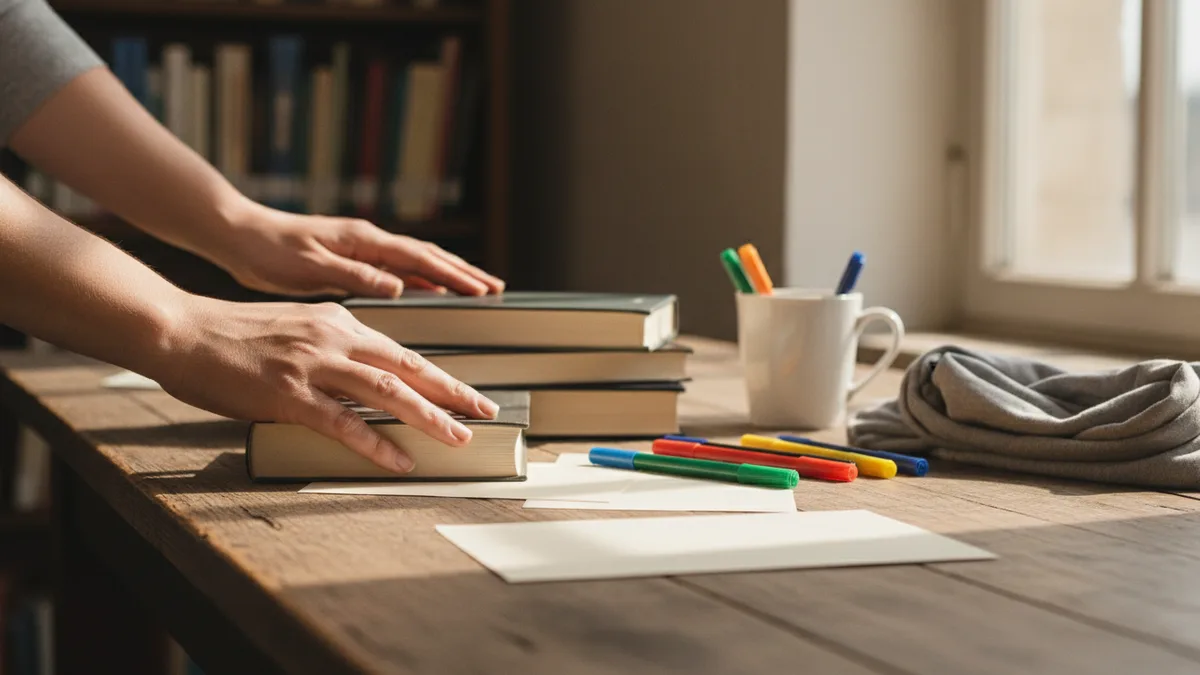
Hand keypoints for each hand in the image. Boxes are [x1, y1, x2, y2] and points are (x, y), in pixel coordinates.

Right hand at [155, 296, 499, 472]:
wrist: (181, 331)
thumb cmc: (234, 336)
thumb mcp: (296, 330)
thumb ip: (332, 349)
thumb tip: (363, 378)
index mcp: (338, 322)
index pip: (402, 350)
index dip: (439, 375)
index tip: (467, 394)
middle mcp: (333, 338)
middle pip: (407, 366)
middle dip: (452, 392)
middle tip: (485, 412)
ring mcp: (311, 365)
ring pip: (385, 391)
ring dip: (427, 416)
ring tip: (458, 439)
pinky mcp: (287, 393)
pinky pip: (341, 422)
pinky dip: (375, 443)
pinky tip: (398, 460)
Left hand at [210, 199, 504, 297]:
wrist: (239, 235)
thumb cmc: (269, 252)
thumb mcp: (311, 268)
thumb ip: (357, 276)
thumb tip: (400, 286)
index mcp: (363, 241)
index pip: (421, 258)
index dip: (455, 276)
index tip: (483, 289)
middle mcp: (368, 241)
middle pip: (428, 256)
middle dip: (464, 272)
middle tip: (496, 288)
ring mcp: (362, 249)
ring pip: (417, 261)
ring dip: (449, 274)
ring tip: (477, 288)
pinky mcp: (352, 259)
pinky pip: (399, 269)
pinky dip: (424, 279)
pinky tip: (433, 291)